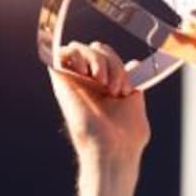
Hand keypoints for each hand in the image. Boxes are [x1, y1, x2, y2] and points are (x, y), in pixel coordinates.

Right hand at [49, 42, 149, 162]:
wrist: (113, 148)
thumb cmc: (127, 135)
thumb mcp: (135, 102)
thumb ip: (131, 81)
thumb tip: (133, 63)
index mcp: (105, 85)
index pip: (108, 55)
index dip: (119, 65)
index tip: (126, 90)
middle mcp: (88, 82)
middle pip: (96, 48)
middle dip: (111, 61)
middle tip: (115, 88)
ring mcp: (74, 81)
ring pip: (80, 47)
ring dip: (97, 59)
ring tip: (102, 81)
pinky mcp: (61, 81)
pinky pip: (61, 52)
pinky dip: (76, 54)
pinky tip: (87, 73)